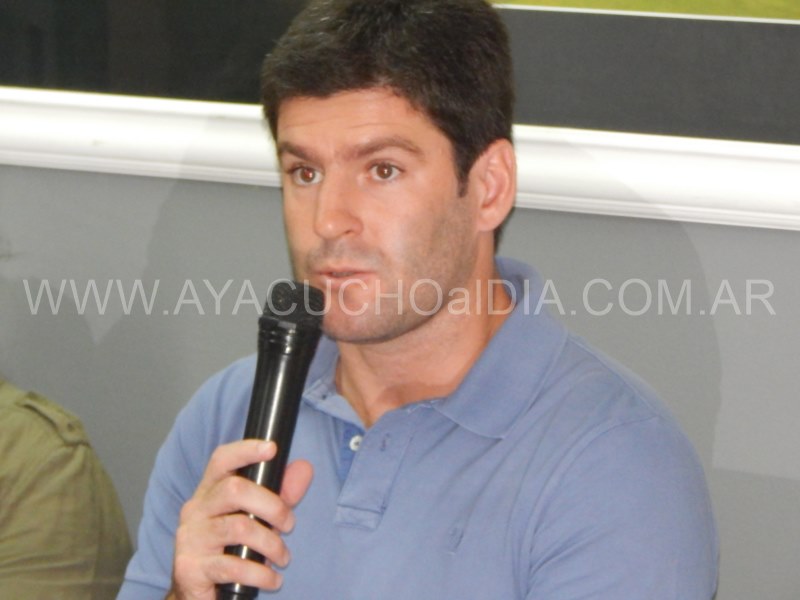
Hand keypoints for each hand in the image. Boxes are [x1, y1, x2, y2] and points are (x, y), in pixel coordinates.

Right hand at [168, 440, 312, 599]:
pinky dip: (261, 574)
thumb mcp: (258, 519)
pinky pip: (233, 566)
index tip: (272, 448)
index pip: (221, 460)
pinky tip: (272, 579)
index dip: (245, 450)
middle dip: (273, 505)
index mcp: (209, 492)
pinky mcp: (190, 568)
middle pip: (234, 489)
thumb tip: (304, 468)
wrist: (195, 592)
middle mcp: (195, 510)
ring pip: (238, 528)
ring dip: (271, 544)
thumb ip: (281, 495)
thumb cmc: (230, 549)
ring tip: (284, 557)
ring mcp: (190, 539)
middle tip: (289, 524)